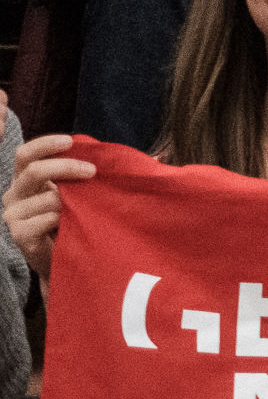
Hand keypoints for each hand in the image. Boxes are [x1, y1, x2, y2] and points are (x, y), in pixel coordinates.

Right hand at [3, 123, 83, 283]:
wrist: (67, 257)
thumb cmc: (74, 219)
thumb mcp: (77, 191)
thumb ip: (83, 173)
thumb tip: (122, 153)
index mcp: (25, 179)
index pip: (25, 154)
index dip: (45, 144)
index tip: (70, 141)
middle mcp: (14, 194)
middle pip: (33, 170)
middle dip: (66, 166)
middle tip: (92, 171)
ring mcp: (13, 215)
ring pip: (46, 197)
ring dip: (70, 201)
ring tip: (83, 210)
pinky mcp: (19, 234)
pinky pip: (45, 219)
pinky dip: (62, 218)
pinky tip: (69, 224)